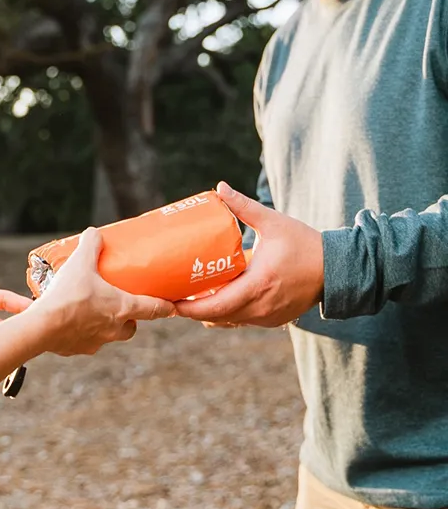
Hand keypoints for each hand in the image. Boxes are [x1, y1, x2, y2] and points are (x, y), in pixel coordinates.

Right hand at [32, 227, 176, 355]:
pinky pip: (86, 340)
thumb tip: (95, 233)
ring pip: (109, 335)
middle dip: (131, 318)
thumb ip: (91, 244)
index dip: (165, 307)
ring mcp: (97, 342)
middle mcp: (114, 328)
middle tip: (121, 303)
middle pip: (132, 326)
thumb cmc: (67, 295)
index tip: (173, 307)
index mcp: (122, 308)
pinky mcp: (79, 349)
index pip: (153, 309)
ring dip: (106, 325)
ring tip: (92, 310)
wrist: (42, 327)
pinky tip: (71, 321)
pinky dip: (83, 332)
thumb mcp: (81, 262)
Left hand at [173, 182, 323, 327]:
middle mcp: (261, 306)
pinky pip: (241, 320)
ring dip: (208, 311)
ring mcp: (267, 317)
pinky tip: (213, 299)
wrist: (337, 270)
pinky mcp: (273, 320)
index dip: (190, 307)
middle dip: (192, 310)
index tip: (171, 301)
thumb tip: (220, 187)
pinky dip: (225, 312)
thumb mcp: (273, 222)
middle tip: (171, 296)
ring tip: (188, 296)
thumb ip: (244, 206)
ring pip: (228, 320)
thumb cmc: (304, 244)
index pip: (217, 305)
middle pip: (217, 317)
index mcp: (258, 284)